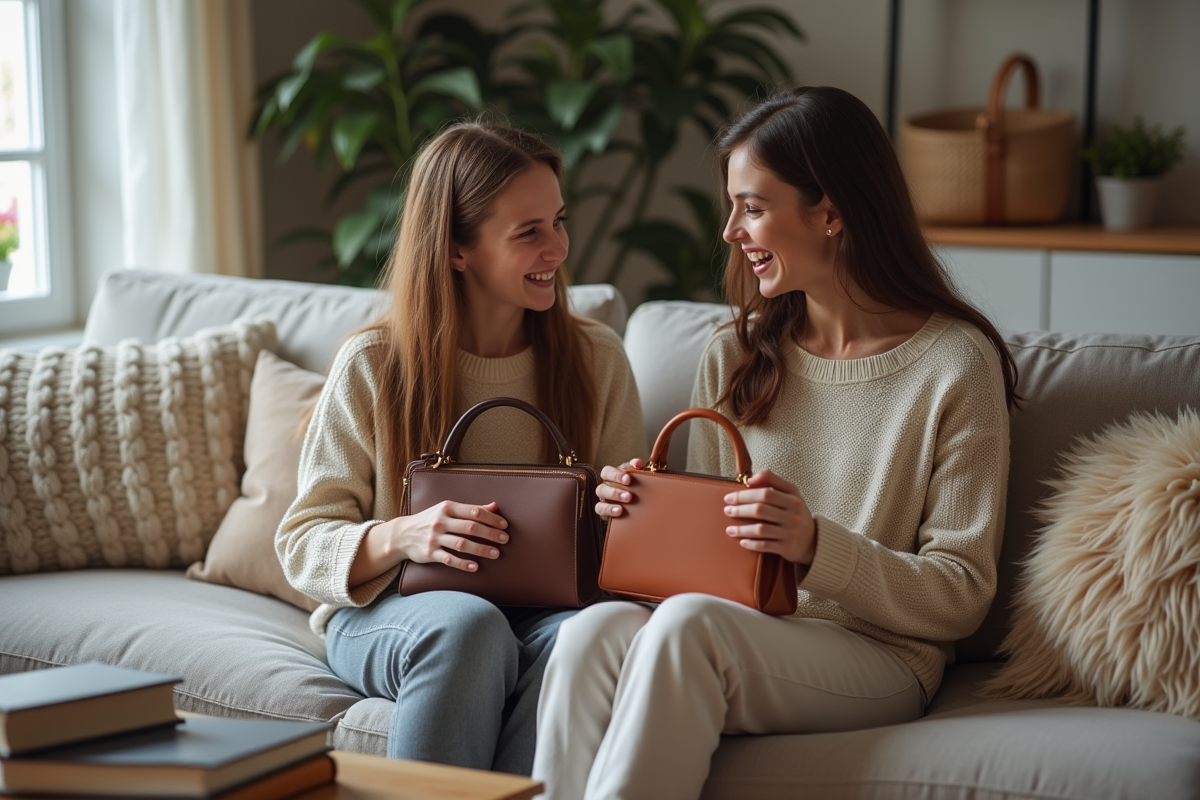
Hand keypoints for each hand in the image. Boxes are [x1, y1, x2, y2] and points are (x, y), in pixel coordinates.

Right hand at [395, 501, 509, 572]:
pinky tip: (475, 567)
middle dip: (490, 534)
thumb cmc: (431, 519)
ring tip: (496, 553)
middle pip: (470, 527)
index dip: (491, 518)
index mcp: (447, 508)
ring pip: (462, 544)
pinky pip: (449, 559)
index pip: (474, 512)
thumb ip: (471, 509)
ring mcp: (435, 538)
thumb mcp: (448, 510)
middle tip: (505, 539)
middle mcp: (441, 521)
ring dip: (481, 549)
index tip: (504, 525)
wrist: (402, 533)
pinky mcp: (430, 553)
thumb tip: (495, 506)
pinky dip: (463, 564)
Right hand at [594, 458, 644, 518]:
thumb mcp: (638, 475)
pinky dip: (609, 509)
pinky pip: (600, 509)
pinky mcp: (603, 510)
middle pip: (602, 485)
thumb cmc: (637, 485)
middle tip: (629, 496)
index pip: (607, 472)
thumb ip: (637, 468)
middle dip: (616, 490)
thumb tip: (637, 463)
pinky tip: (619, 511)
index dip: (616, 475)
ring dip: (614, 497)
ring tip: (627, 501)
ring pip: (601, 495)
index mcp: (611, 476)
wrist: (640, 504)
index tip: (628, 479)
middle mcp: (605, 486)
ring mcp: (603, 498)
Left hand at [723, 470, 816, 564]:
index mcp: (792, 499)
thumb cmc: (795, 513)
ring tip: (729, 529)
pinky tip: (742, 542)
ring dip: (742, 529)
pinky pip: (766, 546)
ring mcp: (790, 532)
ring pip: (761, 529)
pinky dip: (752, 544)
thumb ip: (772, 480)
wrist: (813, 540)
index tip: (729, 497)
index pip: (766, 493)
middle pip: (761, 510)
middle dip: (740, 510)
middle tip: (727, 511)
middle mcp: (792, 515)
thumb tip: (750, 479)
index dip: (745, 495)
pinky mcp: (787, 548)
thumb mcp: (790, 493)